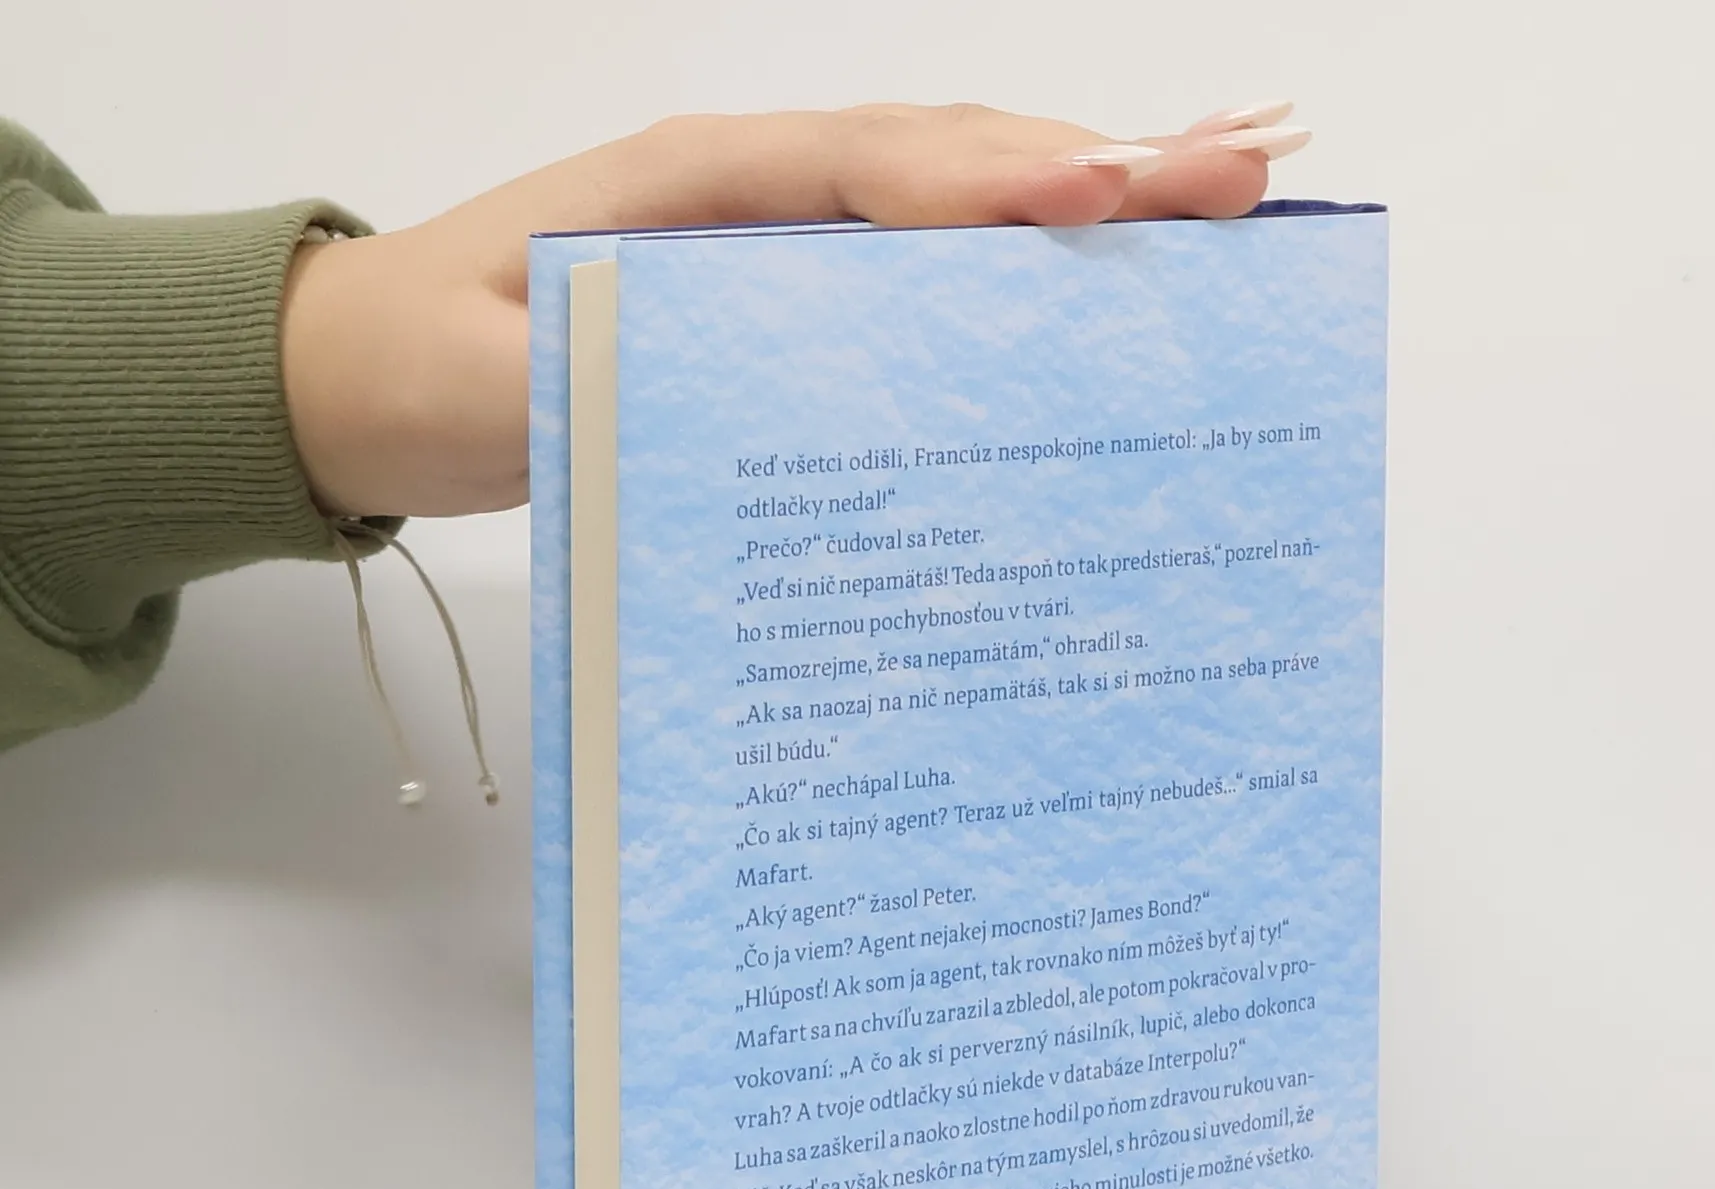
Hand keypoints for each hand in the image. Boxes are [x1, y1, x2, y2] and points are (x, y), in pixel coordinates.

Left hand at [280, 101, 1309, 520]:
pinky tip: (1103, 283)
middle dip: (1098, 169)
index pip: (875, 170)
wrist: (365, 377)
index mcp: (692, 186)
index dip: (1000, 184)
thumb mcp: (489, 379)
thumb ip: (597, 374)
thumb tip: (741, 395)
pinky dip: (1018, 270)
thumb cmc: (422, 364)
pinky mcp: (789, 302)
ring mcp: (780, 241)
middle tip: (1244, 170)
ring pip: (957, 207)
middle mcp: (758, 193)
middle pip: (952, 163)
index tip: (1118, 196)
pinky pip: (923, 275)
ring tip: (1223, 202)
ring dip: (1086, 206)